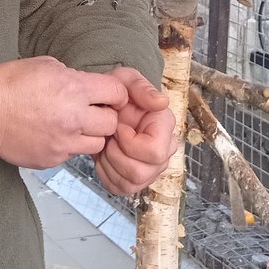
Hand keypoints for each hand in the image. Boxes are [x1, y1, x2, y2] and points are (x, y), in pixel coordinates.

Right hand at [0, 56, 129, 168]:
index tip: (109, 95)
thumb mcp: (46, 65)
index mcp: (74, 89)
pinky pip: (72, 154)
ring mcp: (63, 143)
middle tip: (90, 111)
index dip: (115, 94)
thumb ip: (73, 77)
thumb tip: (87, 87)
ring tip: (72, 125)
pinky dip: (68, 145)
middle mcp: (74, 119)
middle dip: (104, 116)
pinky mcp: (51, 159)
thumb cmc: (8, 83)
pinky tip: (52, 134)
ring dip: (89, 134)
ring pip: (96, 144)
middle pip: (111, 123)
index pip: (117, 93)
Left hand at [93, 67, 177, 196]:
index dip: (130, 143)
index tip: (118, 127)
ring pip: (130, 183)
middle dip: (115, 155)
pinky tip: (104, 156)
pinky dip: (105, 173)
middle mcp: (164, 152)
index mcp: (164, 128)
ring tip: (105, 144)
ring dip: (109, 164)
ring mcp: (150, 169)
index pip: (154, 152)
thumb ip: (141, 87)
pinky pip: (119, 188)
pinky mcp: (134, 180)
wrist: (105, 107)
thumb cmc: (117, 94)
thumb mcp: (125, 80)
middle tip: (108, 136)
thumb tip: (161, 102)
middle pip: (141, 173)